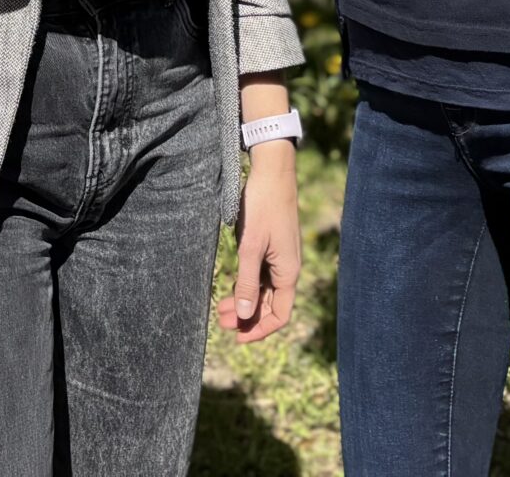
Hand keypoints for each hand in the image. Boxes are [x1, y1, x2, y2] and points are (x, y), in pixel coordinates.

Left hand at [221, 143, 299, 342]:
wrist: (272, 172)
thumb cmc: (262, 207)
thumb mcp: (251, 247)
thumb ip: (248, 283)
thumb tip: (246, 316)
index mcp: (288, 272)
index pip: (279, 315)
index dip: (260, 329)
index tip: (238, 337)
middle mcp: (288, 268)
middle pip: (271, 304)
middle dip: (248, 316)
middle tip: (221, 321)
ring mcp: (281, 257)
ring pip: (265, 290)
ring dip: (246, 301)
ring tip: (222, 308)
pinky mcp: (273, 246)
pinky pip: (262, 274)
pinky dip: (248, 284)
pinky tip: (232, 286)